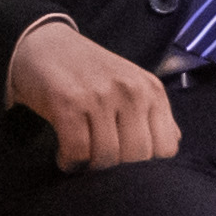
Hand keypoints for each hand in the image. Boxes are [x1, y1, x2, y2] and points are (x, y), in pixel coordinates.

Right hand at [5, 17, 178, 169]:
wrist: (44, 44)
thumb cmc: (90, 73)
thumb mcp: (131, 85)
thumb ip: (153, 115)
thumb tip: (171, 145)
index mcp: (151, 90)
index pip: (166, 149)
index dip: (146, 166)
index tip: (125, 163)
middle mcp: (131, 90)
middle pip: (137, 158)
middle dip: (117, 171)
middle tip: (100, 164)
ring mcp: (100, 95)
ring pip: (107, 158)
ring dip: (90, 168)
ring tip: (82, 158)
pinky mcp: (68, 102)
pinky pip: (77, 152)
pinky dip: (70, 162)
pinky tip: (65, 155)